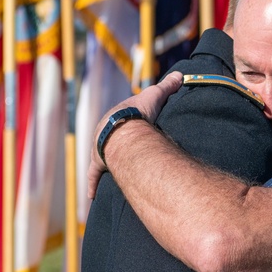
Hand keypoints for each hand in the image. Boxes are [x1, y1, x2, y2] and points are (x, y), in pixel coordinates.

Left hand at [87, 71, 183, 198]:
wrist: (123, 130)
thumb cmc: (137, 113)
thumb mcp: (154, 95)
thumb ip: (167, 86)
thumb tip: (180, 75)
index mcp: (115, 116)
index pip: (121, 119)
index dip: (128, 123)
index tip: (135, 128)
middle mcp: (103, 132)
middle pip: (110, 139)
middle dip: (116, 144)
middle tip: (126, 152)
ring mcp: (99, 149)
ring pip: (101, 157)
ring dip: (106, 162)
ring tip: (114, 171)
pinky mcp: (98, 164)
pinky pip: (94, 175)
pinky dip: (93, 184)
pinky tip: (92, 195)